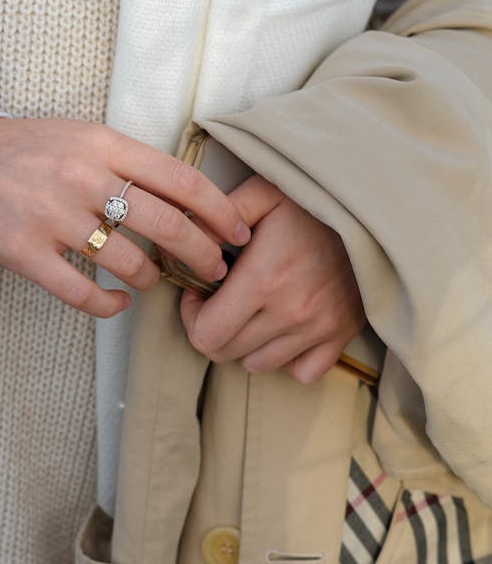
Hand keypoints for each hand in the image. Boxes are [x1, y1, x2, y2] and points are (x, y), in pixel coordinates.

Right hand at [0, 117, 249, 318]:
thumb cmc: (22, 153)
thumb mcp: (79, 138)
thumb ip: (126, 163)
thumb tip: (184, 199)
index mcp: (102, 144)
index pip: (180, 180)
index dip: (219, 212)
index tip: (239, 234)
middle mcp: (82, 178)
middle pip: (166, 224)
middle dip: (201, 254)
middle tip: (214, 272)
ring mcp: (52, 217)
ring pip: (128, 262)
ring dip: (151, 279)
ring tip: (153, 281)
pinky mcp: (25, 253)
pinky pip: (82, 292)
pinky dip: (108, 305)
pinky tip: (117, 304)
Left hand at [180, 175, 365, 383]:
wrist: (376, 207)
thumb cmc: (314, 198)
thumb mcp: (264, 191)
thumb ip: (219, 215)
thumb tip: (187, 240)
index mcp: (263, 279)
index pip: (205, 334)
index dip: (192, 317)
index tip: (199, 294)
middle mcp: (290, 313)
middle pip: (226, 352)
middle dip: (213, 328)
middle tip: (222, 301)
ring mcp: (318, 329)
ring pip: (257, 365)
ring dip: (246, 344)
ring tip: (253, 312)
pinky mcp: (340, 336)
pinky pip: (301, 373)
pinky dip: (287, 359)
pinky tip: (284, 332)